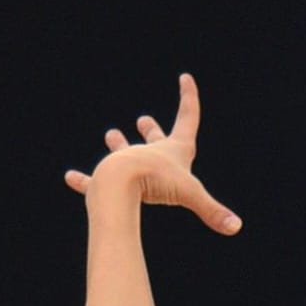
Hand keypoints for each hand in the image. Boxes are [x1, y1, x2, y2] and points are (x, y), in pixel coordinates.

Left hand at [65, 72, 241, 236]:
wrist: (122, 180)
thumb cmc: (156, 182)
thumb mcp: (190, 194)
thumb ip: (212, 211)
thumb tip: (237, 227)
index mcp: (173, 151)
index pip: (187, 119)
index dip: (189, 99)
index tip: (185, 78)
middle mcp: (150, 155)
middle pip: (154, 139)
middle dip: (152, 130)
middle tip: (143, 118)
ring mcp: (127, 165)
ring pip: (123, 154)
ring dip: (119, 144)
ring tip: (111, 135)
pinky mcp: (107, 180)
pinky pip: (91, 181)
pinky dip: (82, 181)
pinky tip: (69, 177)